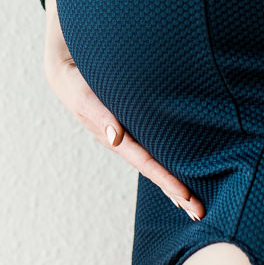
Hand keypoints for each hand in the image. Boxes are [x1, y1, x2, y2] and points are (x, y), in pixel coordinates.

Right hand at [43, 0, 204, 220]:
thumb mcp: (80, 89)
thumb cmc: (73, 70)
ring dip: (170, 178)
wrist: (64, 53)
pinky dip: (163, 157)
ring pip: (150, 157)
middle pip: (150, 167)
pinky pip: (149, 140)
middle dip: (173, 189)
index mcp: (109, 132)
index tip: (186, 196)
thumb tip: (115, 138)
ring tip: (192, 201)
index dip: (165, 178)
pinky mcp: (129, 115)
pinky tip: (178, 165)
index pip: (143, 161)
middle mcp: (119, 134)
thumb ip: (97, 112)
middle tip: (199, 211)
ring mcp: (124, 128)